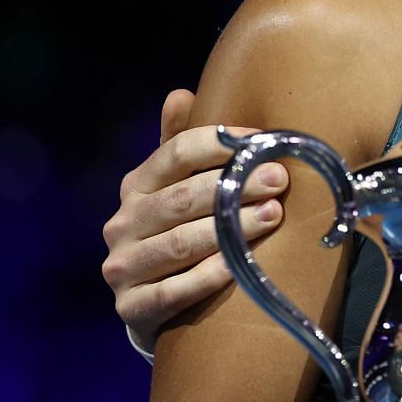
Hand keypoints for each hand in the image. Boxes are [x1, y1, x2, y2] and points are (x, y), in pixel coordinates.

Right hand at [101, 88, 291, 346]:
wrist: (149, 307)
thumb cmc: (173, 234)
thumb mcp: (172, 189)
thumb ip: (178, 147)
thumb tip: (180, 93)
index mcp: (134, 187)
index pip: (174, 154)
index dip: (219, 144)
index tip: (263, 141)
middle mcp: (121, 224)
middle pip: (181, 198)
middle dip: (234, 186)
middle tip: (280, 179)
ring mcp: (122, 267)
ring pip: (180, 244)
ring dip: (229, 229)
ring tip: (273, 215)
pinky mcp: (131, 308)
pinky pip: (174, 291)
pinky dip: (207, 277)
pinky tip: (238, 266)